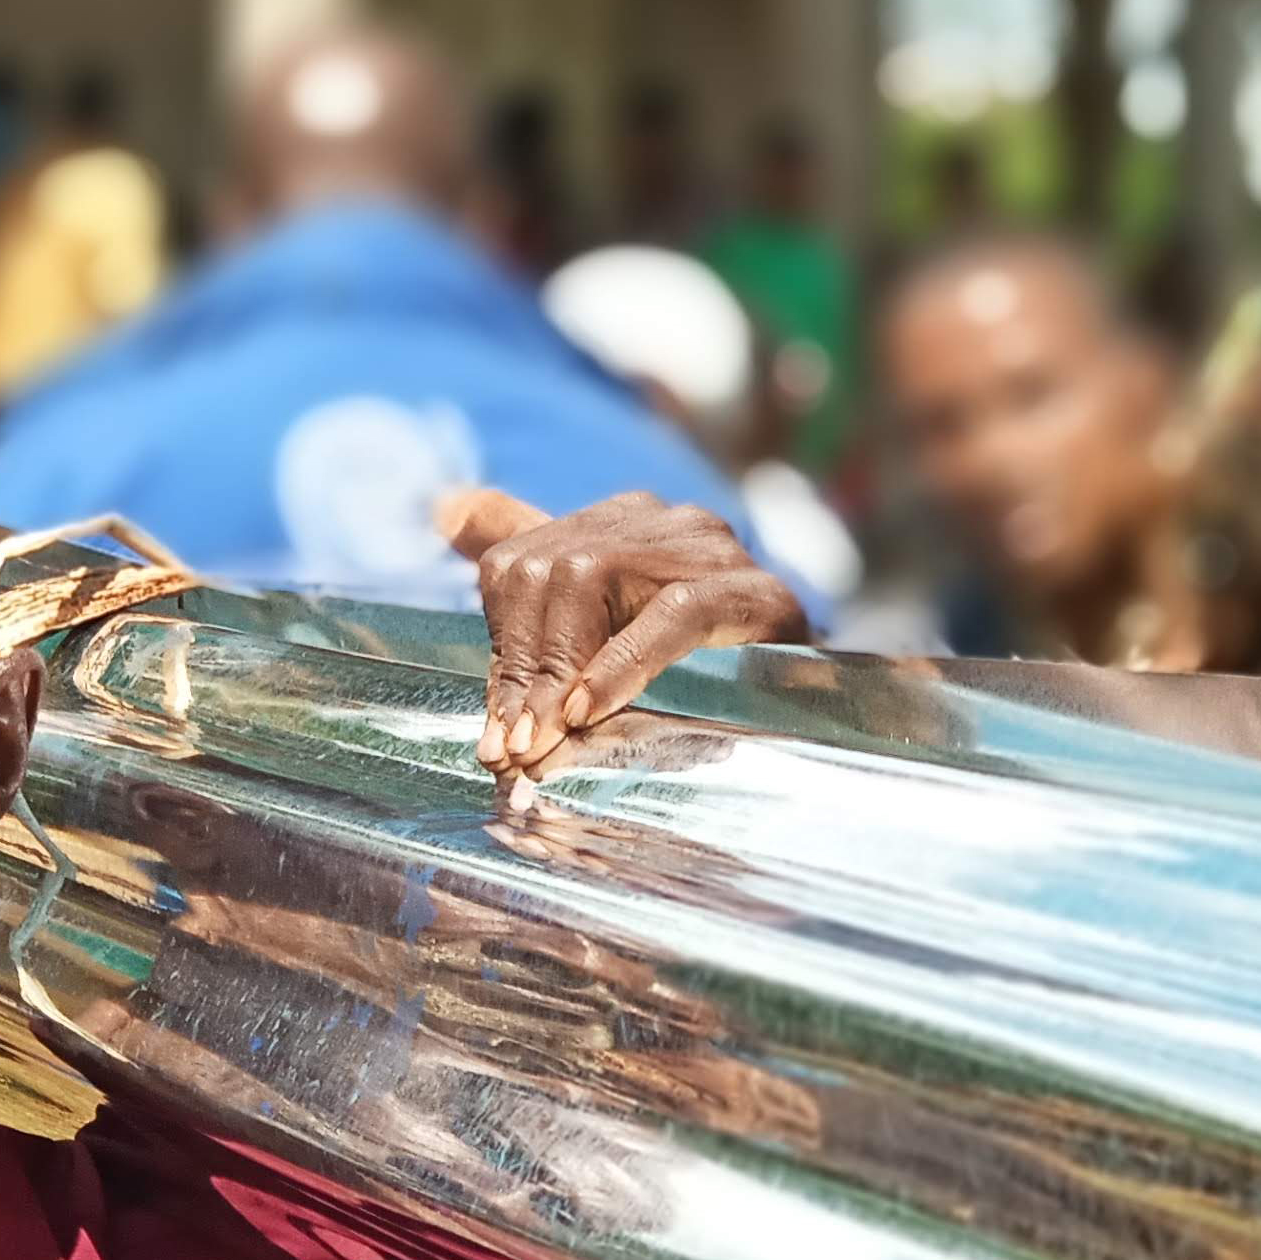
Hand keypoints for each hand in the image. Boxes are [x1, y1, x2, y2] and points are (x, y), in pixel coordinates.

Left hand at [438, 489, 807, 773]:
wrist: (814, 698)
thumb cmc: (701, 666)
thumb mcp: (604, 622)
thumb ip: (529, 568)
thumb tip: (446, 508)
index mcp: (617, 520)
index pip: (518, 564)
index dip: (498, 650)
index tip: (494, 735)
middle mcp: (661, 519)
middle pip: (552, 573)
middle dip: (522, 670)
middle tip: (512, 751)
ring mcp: (710, 546)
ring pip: (597, 580)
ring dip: (561, 674)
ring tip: (544, 741)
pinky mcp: (755, 590)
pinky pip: (674, 613)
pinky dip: (625, 663)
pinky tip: (592, 710)